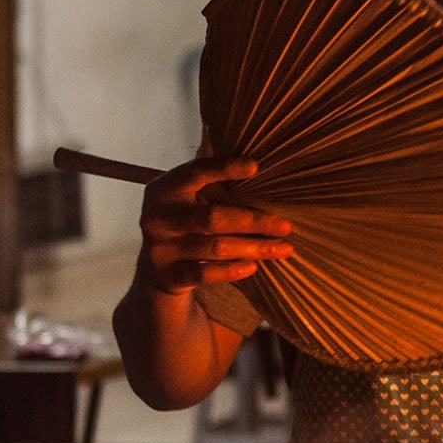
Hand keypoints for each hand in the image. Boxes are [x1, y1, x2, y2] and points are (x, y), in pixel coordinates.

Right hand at [139, 157, 292, 293]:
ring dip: (255, 248)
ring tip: (284, 248)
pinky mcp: (169, 275)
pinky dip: (232, 270)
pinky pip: (206, 274)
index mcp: (164, 190)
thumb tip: (260, 171)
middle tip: (286, 226)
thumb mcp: (190, 199)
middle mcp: (158, 217)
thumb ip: (215, 186)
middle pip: (212, 217)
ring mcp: (161, 248)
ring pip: (216, 247)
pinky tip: (254, 266)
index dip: (223, 168)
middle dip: (254, 221)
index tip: (255, 167)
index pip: (195, 173)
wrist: (156, 267)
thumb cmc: (186, 221)